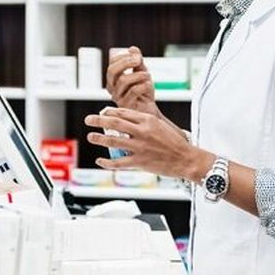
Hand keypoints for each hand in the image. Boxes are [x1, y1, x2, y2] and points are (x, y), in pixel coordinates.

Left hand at [84, 107, 210, 180]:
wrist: (186, 159)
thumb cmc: (174, 142)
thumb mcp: (160, 125)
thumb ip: (143, 122)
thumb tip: (126, 120)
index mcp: (148, 120)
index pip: (124, 113)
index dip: (110, 112)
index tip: (102, 112)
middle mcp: (142, 132)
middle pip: (114, 123)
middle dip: (98, 120)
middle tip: (88, 120)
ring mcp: (140, 147)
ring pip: (114, 141)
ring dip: (99, 139)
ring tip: (90, 137)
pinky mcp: (140, 162)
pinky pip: (119, 162)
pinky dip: (107, 162)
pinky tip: (100, 160)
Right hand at [106, 46, 159, 116]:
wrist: (149, 112)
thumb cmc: (144, 93)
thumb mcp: (142, 73)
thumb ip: (138, 62)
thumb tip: (133, 48)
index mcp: (114, 80)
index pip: (112, 64)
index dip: (123, 57)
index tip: (136, 55)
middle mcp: (113, 88)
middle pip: (112, 71)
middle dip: (126, 62)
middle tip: (139, 60)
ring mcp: (118, 97)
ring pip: (123, 80)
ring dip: (138, 75)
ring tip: (148, 75)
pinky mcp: (126, 106)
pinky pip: (133, 91)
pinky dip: (143, 85)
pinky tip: (148, 85)